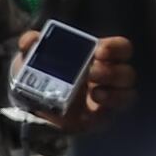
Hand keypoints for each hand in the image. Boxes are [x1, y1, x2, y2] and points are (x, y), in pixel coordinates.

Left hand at [22, 28, 139, 133]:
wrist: (28, 103)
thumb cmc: (39, 73)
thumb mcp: (31, 57)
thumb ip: (30, 44)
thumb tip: (31, 40)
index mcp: (98, 56)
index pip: (121, 48)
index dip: (115, 48)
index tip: (99, 51)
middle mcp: (108, 75)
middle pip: (127, 72)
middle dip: (112, 72)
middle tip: (92, 72)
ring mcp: (107, 96)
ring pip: (127, 93)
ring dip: (113, 92)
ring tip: (94, 92)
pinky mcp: (101, 115)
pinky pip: (114, 112)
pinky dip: (107, 108)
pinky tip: (94, 104)